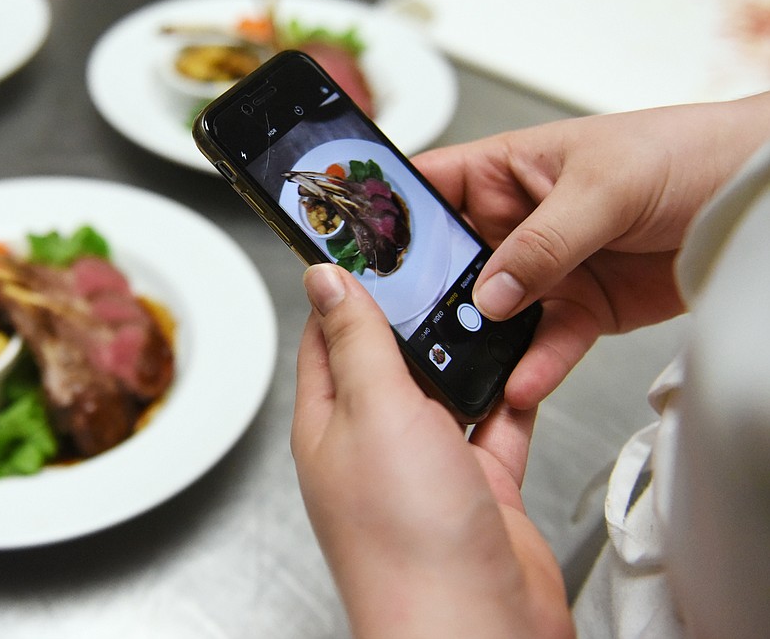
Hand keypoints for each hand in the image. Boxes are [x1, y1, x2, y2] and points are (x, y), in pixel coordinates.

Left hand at [293, 264, 571, 637]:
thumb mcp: (373, 410)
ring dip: (466, 353)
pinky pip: (496, 426)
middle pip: (391, 359)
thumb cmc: (405, 538)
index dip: (345, 289)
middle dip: (416, 315)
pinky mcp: (479, 488)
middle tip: (445, 267)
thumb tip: (324, 281)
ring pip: (447, 388)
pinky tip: (523, 366)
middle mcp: (375, 443)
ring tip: (489, 306)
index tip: (369, 245)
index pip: (327, 337)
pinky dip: (510, 397)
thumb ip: (356, 342)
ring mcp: (427, 466)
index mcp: (329, 422)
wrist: (473, 627)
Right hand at [412, 93, 769, 407]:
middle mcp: (516, 222)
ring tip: (459, 371)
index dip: (389, 216)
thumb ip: (543, 242)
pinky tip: (520, 382)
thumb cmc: (683, 153)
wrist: (758, 198)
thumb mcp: (604, 186)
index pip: (427, 189)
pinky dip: (533, 367)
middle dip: (428, 297)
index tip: (358, 250)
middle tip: (403, 330)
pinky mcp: (581, 309)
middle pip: (450, 263)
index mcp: (505, 171)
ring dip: (477, 342)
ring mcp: (546, 269)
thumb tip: (492, 291)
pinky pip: (547, 344)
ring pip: (493, 313)